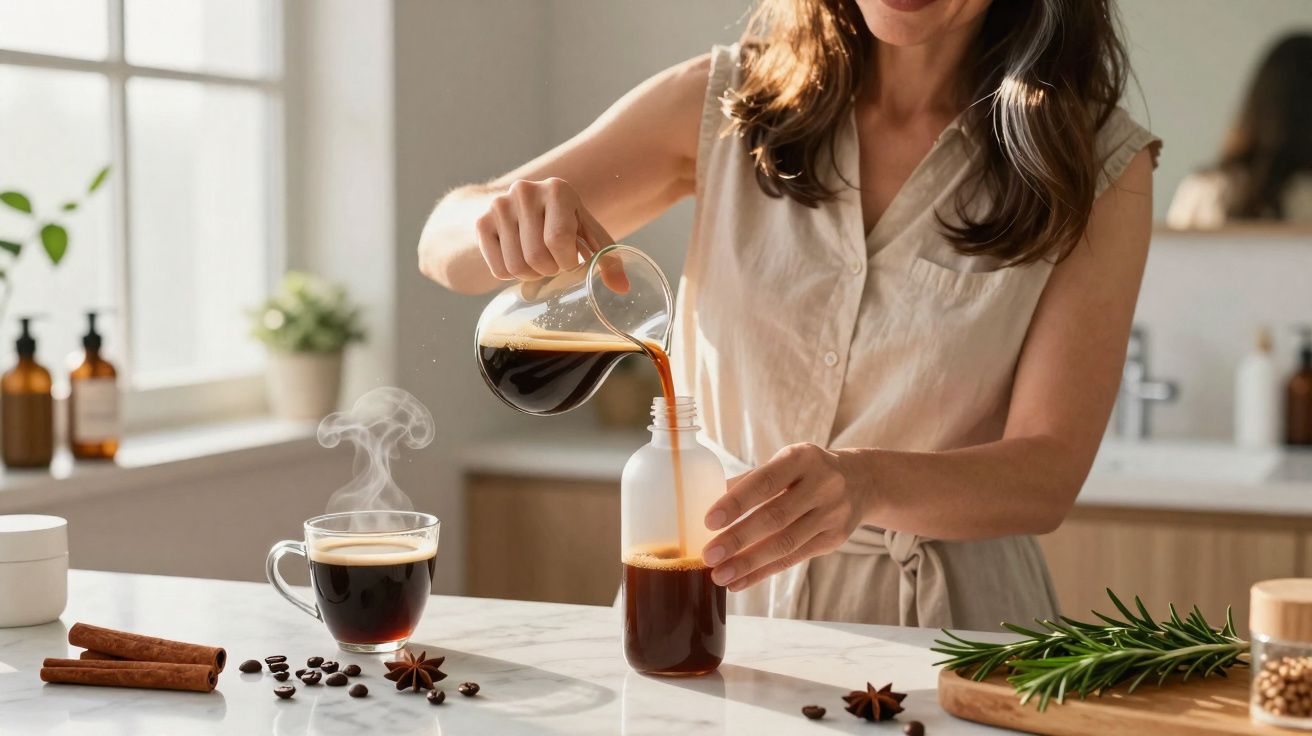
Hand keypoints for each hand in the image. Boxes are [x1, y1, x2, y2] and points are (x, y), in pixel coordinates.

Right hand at [475, 177, 615, 282]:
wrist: (518, 208)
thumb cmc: (562, 223)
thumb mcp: (586, 233)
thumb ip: (606, 257)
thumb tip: (623, 289)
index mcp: (557, 189)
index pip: (558, 241)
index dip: (566, 263)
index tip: (571, 263)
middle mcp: (525, 191)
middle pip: (536, 257)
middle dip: (549, 271)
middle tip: (553, 264)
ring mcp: (499, 205)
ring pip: (515, 267)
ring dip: (531, 276)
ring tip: (537, 262)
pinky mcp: (481, 223)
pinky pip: (498, 269)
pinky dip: (511, 275)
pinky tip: (518, 258)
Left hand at [701, 443, 869, 591]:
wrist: (860, 481)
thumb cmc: (806, 472)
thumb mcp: (785, 464)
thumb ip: (750, 482)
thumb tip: (706, 504)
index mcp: (802, 458)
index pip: (765, 482)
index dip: (736, 502)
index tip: (709, 521)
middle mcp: (822, 484)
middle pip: (775, 516)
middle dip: (738, 539)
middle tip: (709, 556)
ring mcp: (832, 514)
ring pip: (786, 543)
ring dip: (749, 563)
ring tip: (720, 575)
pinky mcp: (835, 539)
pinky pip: (794, 558)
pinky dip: (764, 572)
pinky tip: (740, 581)